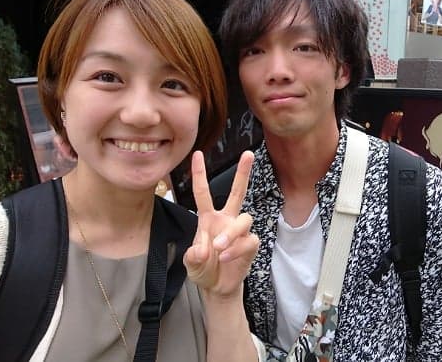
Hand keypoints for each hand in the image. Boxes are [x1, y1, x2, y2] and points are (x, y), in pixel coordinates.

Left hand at [183, 150, 258, 297]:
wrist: (217, 288)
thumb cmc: (203, 269)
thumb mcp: (190, 264)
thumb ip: (192, 256)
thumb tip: (203, 249)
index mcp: (208, 218)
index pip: (203, 193)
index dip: (199, 174)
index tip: (197, 154)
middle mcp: (226, 220)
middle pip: (237, 192)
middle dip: (243, 173)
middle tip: (249, 154)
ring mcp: (240, 232)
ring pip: (244, 219)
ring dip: (231, 234)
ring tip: (219, 248)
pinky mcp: (251, 245)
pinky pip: (249, 240)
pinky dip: (237, 249)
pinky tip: (226, 258)